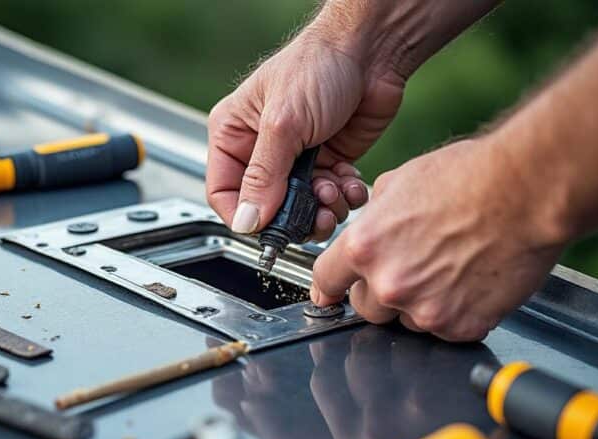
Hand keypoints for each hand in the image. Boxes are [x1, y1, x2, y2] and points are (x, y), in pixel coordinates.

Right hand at [206, 27, 404, 240]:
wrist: (373, 50)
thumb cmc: (320, 63)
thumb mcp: (283, 123)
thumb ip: (264, 176)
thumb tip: (247, 219)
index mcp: (234, 134)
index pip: (223, 192)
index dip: (243, 216)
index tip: (267, 229)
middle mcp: (262, 149)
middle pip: (266, 206)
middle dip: (291, 215)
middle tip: (312, 214)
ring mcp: (296, 158)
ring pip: (300, 208)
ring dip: (321, 208)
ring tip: (334, 192)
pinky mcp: (328, 161)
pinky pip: (330, 197)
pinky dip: (343, 197)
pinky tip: (351, 182)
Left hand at [310, 138, 565, 340]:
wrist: (528, 190)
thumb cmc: (471, 177)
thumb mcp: (400, 182)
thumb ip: (374, 218)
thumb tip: (367, 231)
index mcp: (364, 247)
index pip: (326, 280)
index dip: (328, 288)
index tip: (329, 295)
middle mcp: (389, 283)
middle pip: (365, 307)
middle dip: (382, 292)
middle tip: (414, 267)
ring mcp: (424, 310)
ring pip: (405, 322)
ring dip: (419, 304)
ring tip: (450, 269)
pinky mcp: (460, 326)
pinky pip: (445, 330)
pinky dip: (456, 313)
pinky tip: (471, 282)